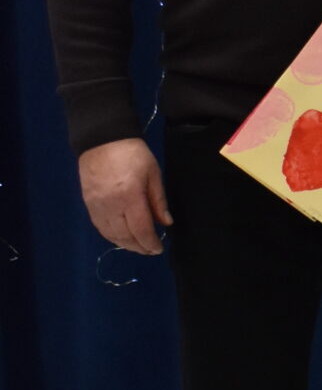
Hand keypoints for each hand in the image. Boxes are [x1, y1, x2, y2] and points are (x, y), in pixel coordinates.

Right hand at [78, 138, 172, 257]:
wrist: (102, 139)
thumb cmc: (132, 153)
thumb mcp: (153, 172)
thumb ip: (158, 200)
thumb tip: (165, 223)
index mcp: (130, 197)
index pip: (141, 229)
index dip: (150, 243)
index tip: (158, 248)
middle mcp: (111, 206)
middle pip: (125, 236)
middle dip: (139, 247)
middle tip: (150, 250)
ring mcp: (97, 206)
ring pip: (111, 235)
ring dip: (125, 245)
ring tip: (138, 246)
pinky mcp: (88, 204)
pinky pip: (100, 227)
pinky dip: (112, 237)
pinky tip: (121, 238)